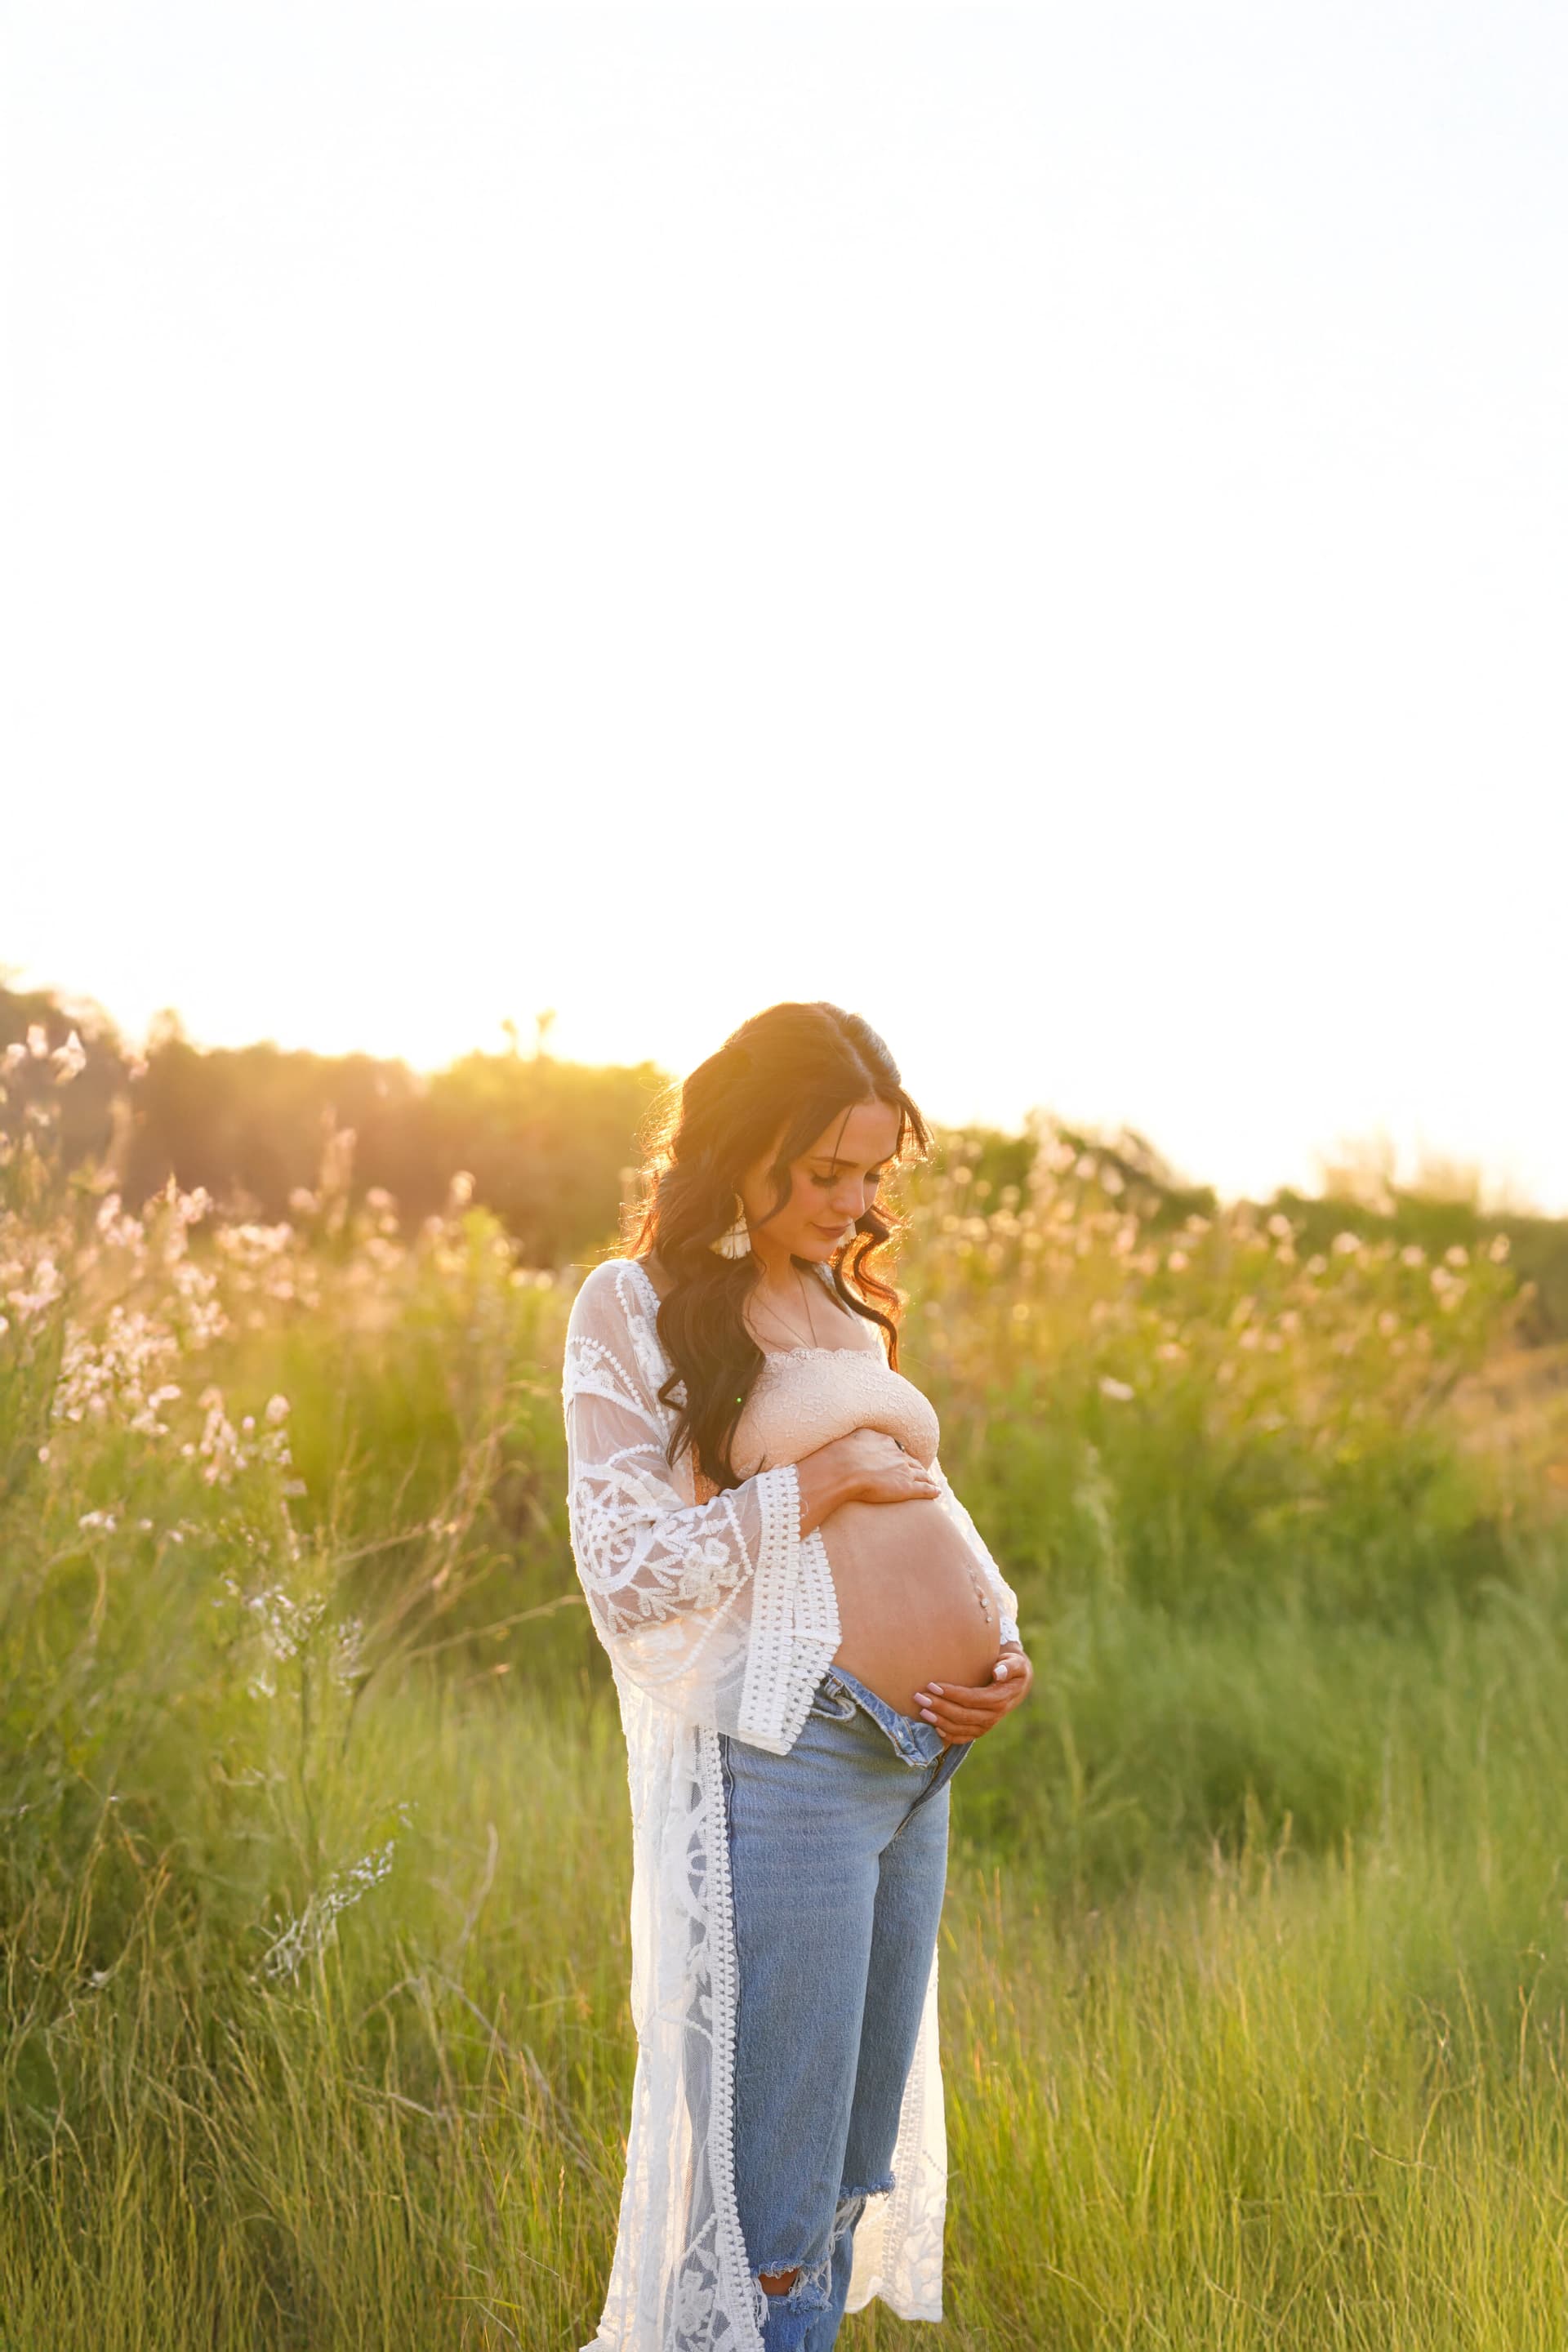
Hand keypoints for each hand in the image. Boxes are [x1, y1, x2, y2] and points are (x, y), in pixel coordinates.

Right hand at [829, 1427, 940, 1508]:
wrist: (845, 1469)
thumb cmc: (841, 1455)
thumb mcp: (851, 1438)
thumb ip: (859, 1437)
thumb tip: (857, 1437)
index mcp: (885, 1442)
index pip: (897, 1450)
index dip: (902, 1456)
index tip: (904, 1459)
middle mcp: (898, 1455)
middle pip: (912, 1462)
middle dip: (918, 1467)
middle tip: (922, 1472)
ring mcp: (904, 1471)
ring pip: (921, 1475)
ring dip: (927, 1478)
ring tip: (931, 1483)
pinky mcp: (906, 1488)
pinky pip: (924, 1489)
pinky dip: (932, 1490)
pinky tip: (936, 1493)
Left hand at [914, 1641, 1033, 1747]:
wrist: (1017, 1685)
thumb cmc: (1012, 1669)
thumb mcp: (1015, 1664)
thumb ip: (1009, 1667)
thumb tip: (998, 1673)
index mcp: (999, 1699)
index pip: (971, 1699)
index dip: (951, 1694)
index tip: (932, 1685)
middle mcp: (992, 1717)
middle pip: (962, 1715)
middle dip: (939, 1707)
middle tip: (919, 1697)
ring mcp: (986, 1726)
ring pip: (960, 1729)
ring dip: (939, 1721)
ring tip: (922, 1710)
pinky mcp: (980, 1731)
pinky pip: (962, 1738)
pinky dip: (948, 1735)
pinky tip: (934, 1727)